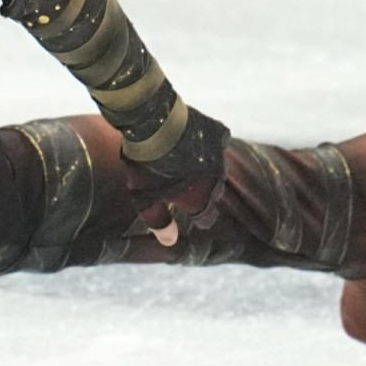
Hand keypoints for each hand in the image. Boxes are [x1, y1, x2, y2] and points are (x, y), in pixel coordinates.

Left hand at [125, 113, 224, 244]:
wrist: (153, 123)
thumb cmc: (146, 165)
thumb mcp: (144, 200)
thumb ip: (159, 222)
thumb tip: (170, 242)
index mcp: (201, 200)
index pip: (206, 218)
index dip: (197, 216)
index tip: (188, 211)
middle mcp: (217, 181)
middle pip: (213, 193)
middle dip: (200, 192)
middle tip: (181, 184)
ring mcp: (220, 156)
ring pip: (216, 169)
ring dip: (204, 168)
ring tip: (184, 162)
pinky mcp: (218, 133)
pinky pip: (217, 145)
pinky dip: (207, 146)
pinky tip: (191, 142)